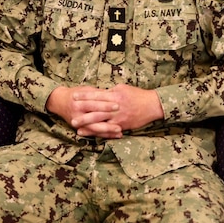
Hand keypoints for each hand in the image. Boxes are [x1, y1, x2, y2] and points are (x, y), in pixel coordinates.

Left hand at [46, 84, 163, 138]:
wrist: (152, 105)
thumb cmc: (137, 95)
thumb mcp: (123, 88)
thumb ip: (111, 91)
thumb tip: (101, 92)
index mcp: (114, 94)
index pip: (96, 94)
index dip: (84, 95)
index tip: (74, 95)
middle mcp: (115, 106)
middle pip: (95, 108)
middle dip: (82, 110)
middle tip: (71, 111)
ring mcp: (118, 117)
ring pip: (99, 120)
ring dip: (86, 123)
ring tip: (76, 126)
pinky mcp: (121, 125)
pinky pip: (108, 130)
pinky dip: (98, 132)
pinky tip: (90, 134)